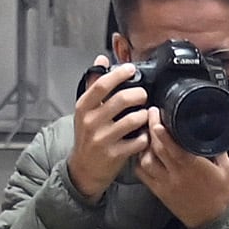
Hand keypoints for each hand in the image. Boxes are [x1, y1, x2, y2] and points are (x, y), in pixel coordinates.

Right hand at [67, 61, 150, 202]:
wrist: (83, 170)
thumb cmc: (88, 136)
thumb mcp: (85, 111)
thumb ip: (94, 84)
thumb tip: (102, 59)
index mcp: (83, 108)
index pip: (101, 85)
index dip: (119, 74)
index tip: (131, 69)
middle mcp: (91, 122)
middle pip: (121, 99)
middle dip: (138, 94)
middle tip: (143, 95)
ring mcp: (102, 139)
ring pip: (133, 119)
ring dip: (144, 115)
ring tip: (144, 114)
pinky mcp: (114, 155)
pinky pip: (138, 141)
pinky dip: (145, 136)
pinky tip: (144, 134)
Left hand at [137, 116, 228, 228]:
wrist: (211, 221)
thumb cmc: (219, 194)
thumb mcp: (225, 169)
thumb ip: (217, 149)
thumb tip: (212, 130)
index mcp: (192, 166)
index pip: (171, 146)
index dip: (161, 129)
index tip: (156, 113)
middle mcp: (175, 174)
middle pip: (156, 149)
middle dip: (150, 128)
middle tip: (150, 115)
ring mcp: (164, 184)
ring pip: (145, 161)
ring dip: (143, 145)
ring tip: (146, 133)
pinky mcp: (158, 192)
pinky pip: (142, 174)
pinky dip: (139, 161)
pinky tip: (142, 152)